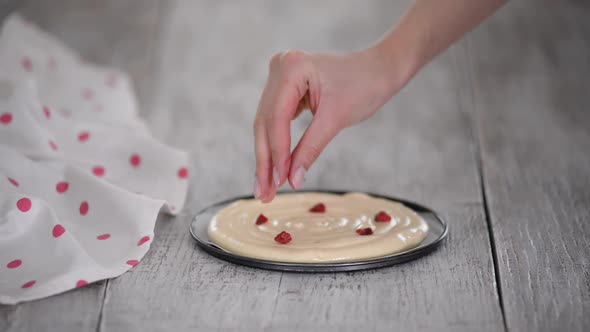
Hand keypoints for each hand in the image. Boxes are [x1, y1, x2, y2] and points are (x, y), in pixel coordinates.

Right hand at [253, 48, 407, 201]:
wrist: (379, 70)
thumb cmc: (364, 87)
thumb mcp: (335, 120)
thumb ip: (310, 149)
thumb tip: (291, 181)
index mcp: (291, 67)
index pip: (277, 118)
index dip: (277, 153)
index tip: (279, 182)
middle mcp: (280, 66)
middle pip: (266, 123)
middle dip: (266, 161)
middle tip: (264, 193)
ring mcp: (280, 75)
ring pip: (266, 125)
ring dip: (267, 157)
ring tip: (265, 189)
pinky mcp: (284, 86)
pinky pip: (275, 120)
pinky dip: (277, 144)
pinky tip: (273, 169)